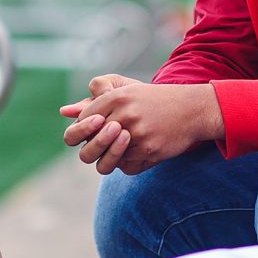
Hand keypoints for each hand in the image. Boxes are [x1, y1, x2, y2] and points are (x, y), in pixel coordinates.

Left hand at [62, 83, 224, 174]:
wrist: (193, 109)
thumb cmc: (155, 100)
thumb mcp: (127, 91)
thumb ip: (96, 99)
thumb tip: (64, 111)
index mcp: (116, 97)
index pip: (84, 121)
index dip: (86, 128)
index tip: (100, 126)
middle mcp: (125, 115)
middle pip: (89, 146)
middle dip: (94, 149)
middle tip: (109, 141)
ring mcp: (137, 135)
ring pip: (106, 161)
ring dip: (112, 157)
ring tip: (125, 146)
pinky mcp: (149, 151)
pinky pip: (127, 167)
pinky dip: (130, 162)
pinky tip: (141, 150)